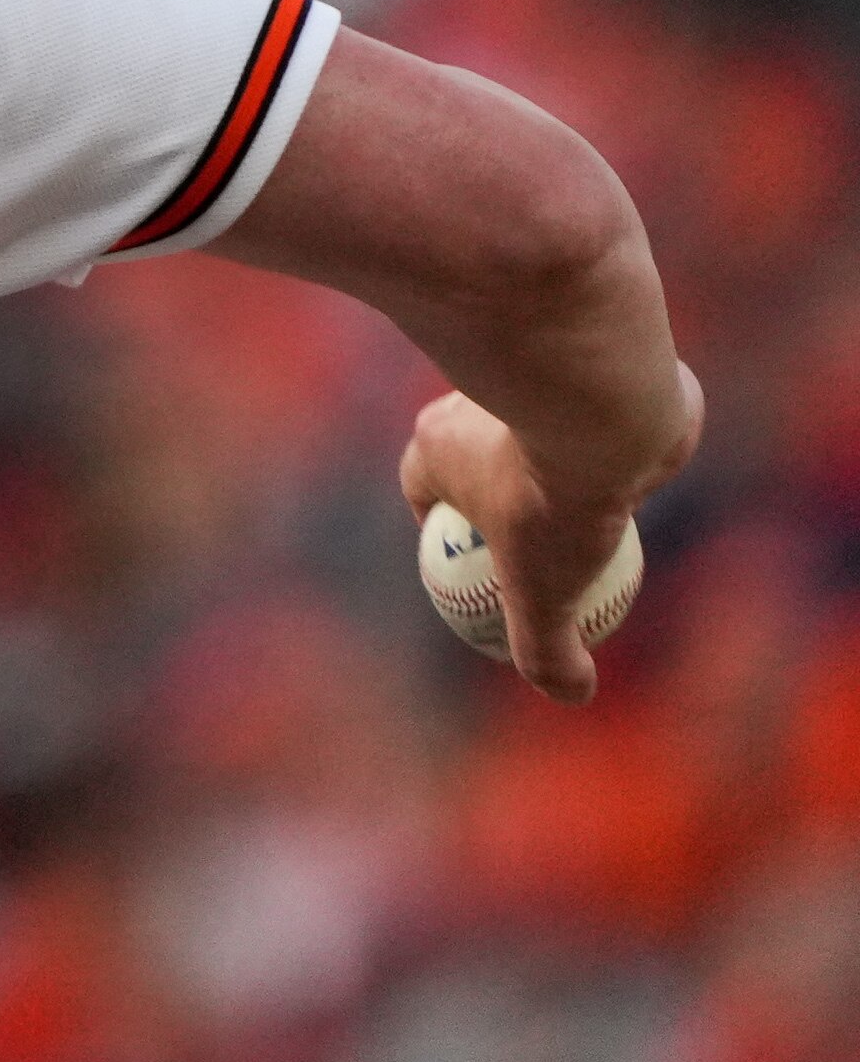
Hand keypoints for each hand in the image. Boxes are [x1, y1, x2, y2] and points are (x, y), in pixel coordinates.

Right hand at [400, 365, 702, 704]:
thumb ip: (545, 648)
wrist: (608, 405)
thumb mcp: (542, 592)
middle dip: (499, 495)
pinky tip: (636, 475)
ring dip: (556, 463)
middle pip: (475, 458)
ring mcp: (529, 380)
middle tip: (544, 545)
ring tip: (598, 511)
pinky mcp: (581, 369)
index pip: (425, 490)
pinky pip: (589, 416)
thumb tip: (570, 692)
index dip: (447, 532)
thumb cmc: (553, 494)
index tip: (481, 568)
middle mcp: (471, 404)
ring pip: (533, 430)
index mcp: (435, 445)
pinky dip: (606, 445)